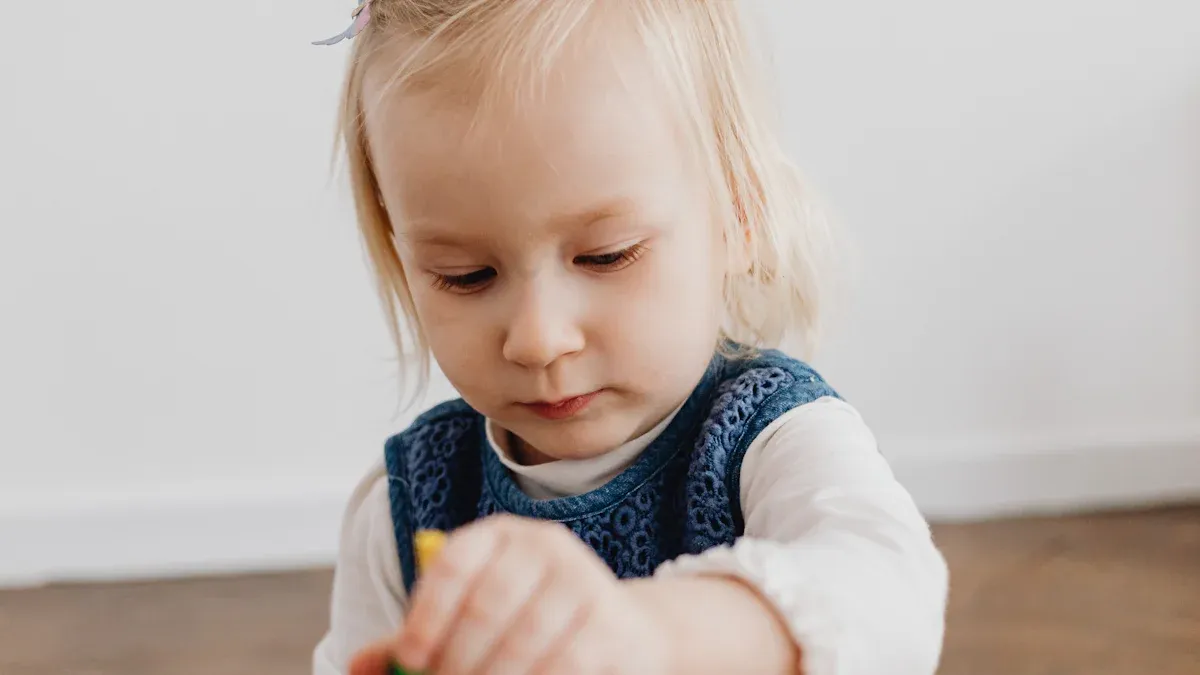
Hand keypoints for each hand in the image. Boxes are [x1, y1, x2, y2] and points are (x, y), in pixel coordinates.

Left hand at [351, 514, 673, 674]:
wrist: (617, 629)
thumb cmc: (524, 624)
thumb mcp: (469, 621)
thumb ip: (418, 640)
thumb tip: (360, 664)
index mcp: (497, 536)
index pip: (452, 565)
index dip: (425, 616)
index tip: (410, 659)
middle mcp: (541, 545)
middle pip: (485, 607)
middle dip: (456, 662)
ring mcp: (580, 577)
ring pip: (522, 641)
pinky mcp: (607, 617)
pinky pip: (561, 663)